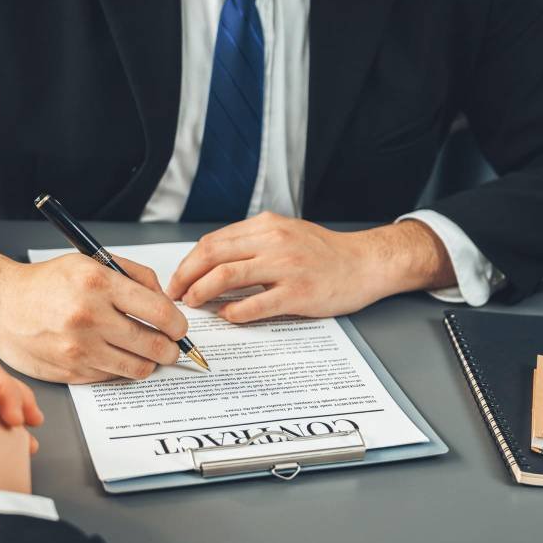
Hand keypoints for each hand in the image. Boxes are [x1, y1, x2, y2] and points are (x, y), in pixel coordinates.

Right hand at [0, 247, 189, 383]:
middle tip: (171, 347)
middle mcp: (89, 317)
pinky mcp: (70, 371)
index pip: (160, 311)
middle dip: (171, 348)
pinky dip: (120, 369)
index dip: (178, 324)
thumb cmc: (46, 282)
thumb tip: (166, 302)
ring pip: (137, 367)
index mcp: (98, 283)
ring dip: (149, 363)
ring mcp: (79, 348)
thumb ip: (134, 276)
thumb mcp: (90, 262)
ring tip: (147, 354)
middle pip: (153, 344)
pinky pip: (112, 376)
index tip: (180, 327)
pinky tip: (114, 356)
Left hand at [167, 212, 456, 322]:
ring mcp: (286, 267)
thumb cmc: (325, 252)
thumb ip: (252, 242)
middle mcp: (274, 241)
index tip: (178, 278)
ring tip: (193, 304)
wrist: (366, 263)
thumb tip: (212, 261)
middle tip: (176, 294)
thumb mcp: (285, 233)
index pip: (213, 241)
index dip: (189, 261)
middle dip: (187, 276)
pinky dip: (235, 312)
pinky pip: (257, 304)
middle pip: (213, 255)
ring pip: (227, 276)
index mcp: (266, 225)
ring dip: (202, 292)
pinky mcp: (298, 293)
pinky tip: (227, 317)